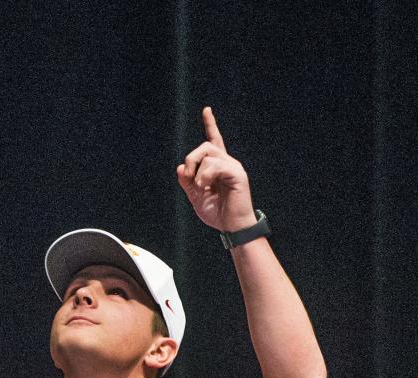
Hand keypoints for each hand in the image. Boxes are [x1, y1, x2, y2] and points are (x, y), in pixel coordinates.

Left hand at [176, 107, 255, 232]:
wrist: (232, 227)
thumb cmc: (218, 214)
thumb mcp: (196, 198)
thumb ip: (187, 182)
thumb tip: (180, 167)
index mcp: (218, 167)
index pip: (214, 141)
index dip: (210, 125)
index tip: (206, 110)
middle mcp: (227, 163)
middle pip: (205, 146)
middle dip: (191, 159)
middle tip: (188, 177)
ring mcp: (233, 167)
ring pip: (208, 154)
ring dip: (197, 171)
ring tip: (200, 187)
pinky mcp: (237, 174)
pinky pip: (216, 165)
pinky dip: (205, 176)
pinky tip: (205, 187)